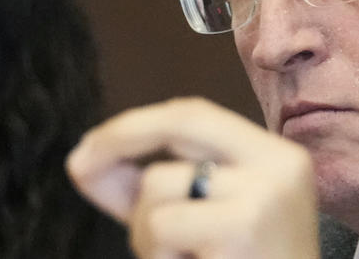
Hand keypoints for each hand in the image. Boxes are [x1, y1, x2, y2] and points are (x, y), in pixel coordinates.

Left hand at [66, 97, 319, 258]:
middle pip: (183, 122)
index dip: (140, 121)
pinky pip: (165, 226)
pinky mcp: (244, 228)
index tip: (97, 142)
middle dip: (120, 137)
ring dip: (146, 230)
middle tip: (79, 163)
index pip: (199, 114)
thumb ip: (159, 192)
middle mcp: (278, 165)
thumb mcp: (206, 223)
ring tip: (182, 258)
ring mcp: (265, 194)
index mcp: (277, 157)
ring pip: (161, 185)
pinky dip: (159, 256)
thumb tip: (88, 163)